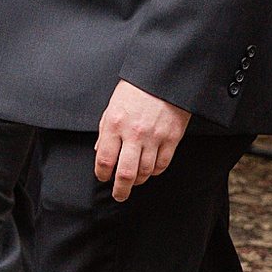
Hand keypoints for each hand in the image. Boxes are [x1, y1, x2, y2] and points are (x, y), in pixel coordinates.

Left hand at [93, 80, 190, 200]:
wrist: (163, 77)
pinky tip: (149, 170)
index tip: (103, 177)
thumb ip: (105, 130)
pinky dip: (154, 172)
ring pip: (145, 172)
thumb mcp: (113, 105)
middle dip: (120, 189)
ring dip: (138, 180)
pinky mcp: (171, 139)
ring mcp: (154, 137)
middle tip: (119, 195)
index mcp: (114, 123)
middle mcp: (133, 133)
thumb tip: (100, 153)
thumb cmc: (135, 89)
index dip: (102, 173)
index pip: (105, 159)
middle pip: (125, 173)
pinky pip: (162, 165)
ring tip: (133, 181)